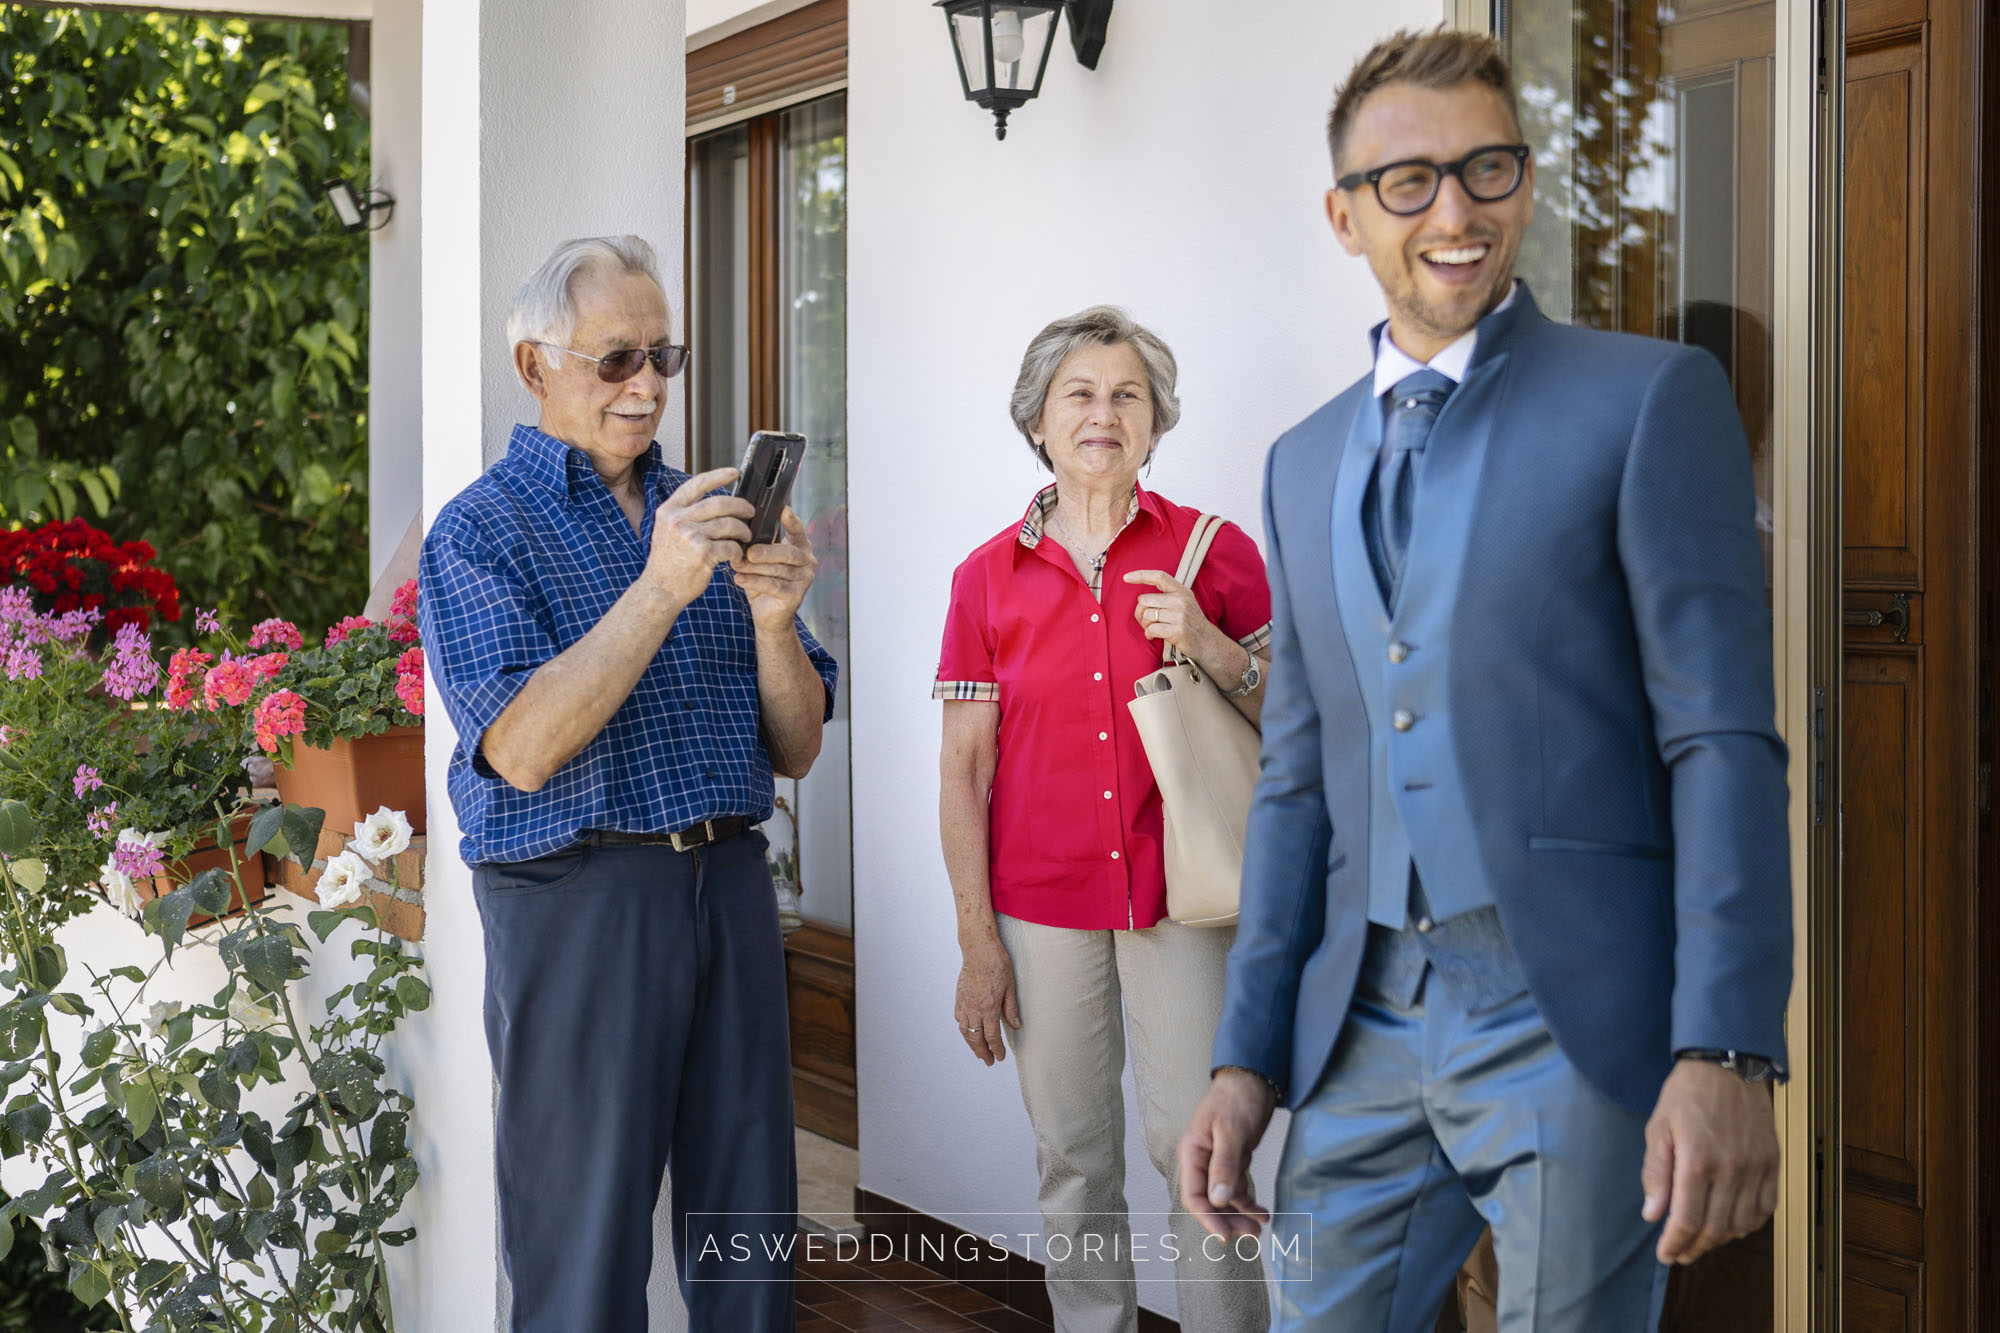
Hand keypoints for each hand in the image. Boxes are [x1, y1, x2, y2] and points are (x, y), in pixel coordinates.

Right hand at [644, 468, 753, 607]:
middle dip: (741, 506)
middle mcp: (677, 520)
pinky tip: (736, 556)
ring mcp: (690, 536)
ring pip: (729, 524)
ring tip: (746, 536)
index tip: (735, 472)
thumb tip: (714, 502)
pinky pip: (731, 546)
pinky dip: (738, 551)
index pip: (696, 484)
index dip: (718, 476)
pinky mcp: (703, 553)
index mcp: (669, 511)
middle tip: (750, 512)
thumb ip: (684, 515)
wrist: (660, 590)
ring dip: (743, 530)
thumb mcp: (666, 531)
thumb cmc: (668, 563)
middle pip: (720, 503)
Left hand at [732, 507, 817, 633]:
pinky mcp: (796, 596)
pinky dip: (754, 581)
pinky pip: (773, 585)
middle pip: (788, 552)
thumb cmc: (764, 581)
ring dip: (754, 567)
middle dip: (766, 551)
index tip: (783, 510)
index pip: (798, 531)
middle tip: (748, 552)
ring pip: (778, 569)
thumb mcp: (762, 559)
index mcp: (801, 547)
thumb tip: (741, 528)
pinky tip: (740, 579)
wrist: (769, 615)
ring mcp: (804, 579)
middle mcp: (807, 561)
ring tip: (737, 565)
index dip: (791, 521)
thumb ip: (759, 544)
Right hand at [954, 933, 1019, 1065]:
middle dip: (982, 1052)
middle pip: (976, 1038)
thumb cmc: (997, 963)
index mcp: (988, 1007)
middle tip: (989, 1061)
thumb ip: (1011, 1009)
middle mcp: (974, 1008)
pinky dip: (963, 1029)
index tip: (1000, 1057)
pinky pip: (959, 1018)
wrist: (978, 948)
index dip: (996, 1049)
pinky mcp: (959, 996)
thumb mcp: (1010, 986)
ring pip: (965, 1031)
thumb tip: (1016, 1026)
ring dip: (971, 1044)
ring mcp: (964, 1003)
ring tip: (978, 1051)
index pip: (992, 1036)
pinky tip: (968, 1031)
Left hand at [1124, 570, 1230, 671]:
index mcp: (1181, 591)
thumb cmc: (1190, 624)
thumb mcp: (1184, 603)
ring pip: (1147, 615)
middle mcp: (1181, 600)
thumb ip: (1167, 597)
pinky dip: (1149, 634)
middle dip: (1141, 612)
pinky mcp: (1178, 630)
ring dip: (1145, 625)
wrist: (1207, 643)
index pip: (1159, 577)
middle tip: (1147, 621)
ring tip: (1153, 629)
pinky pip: (1152, 629)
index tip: (1126, 577)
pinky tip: (1154, 636)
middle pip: (1145, 600)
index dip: (1141, 575)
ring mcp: (1180, 615)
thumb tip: (1141, 599)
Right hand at [1179, 1069, 1276, 1239]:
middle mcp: (1202, 1161)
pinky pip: (1238, 1188)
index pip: (1194, 1196)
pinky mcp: (1234, 1161)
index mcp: (1192, 1153)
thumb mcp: (1232, 1132)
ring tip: (1260, 1228)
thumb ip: (1225, 1166)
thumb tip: (1218, 1201)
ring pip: (1225, 1198)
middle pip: (1209, 1202)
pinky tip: (1263, 1212)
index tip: (1226, 1237)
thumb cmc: (1237, 1099)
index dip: (1208, 1219)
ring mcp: (1218, 1162)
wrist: (1253, 1079)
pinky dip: (1249, 1202)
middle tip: (1251, 1235)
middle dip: (1228, 1221)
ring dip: (1240, 1215)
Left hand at [1641, 1059, 1780, 1263]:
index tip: (1665, 1254)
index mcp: (1697, 1162)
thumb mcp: (1658, 1129)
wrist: (1726, 1065)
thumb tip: (1653, 1215)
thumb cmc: (1686, 1094)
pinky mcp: (1772, 1163)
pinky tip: (1733, 1225)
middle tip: (1681, 1253)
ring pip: (1742, 1224)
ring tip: (1702, 1241)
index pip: (1687, 1220)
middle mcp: (1730, 1170)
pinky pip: (1766, 1208)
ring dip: (1721, 1240)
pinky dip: (1749, 1224)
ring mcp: (1755, 1168)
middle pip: (1715, 1229)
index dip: (1675, 1243)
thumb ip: (1656, 1174)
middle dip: (1695, 1248)